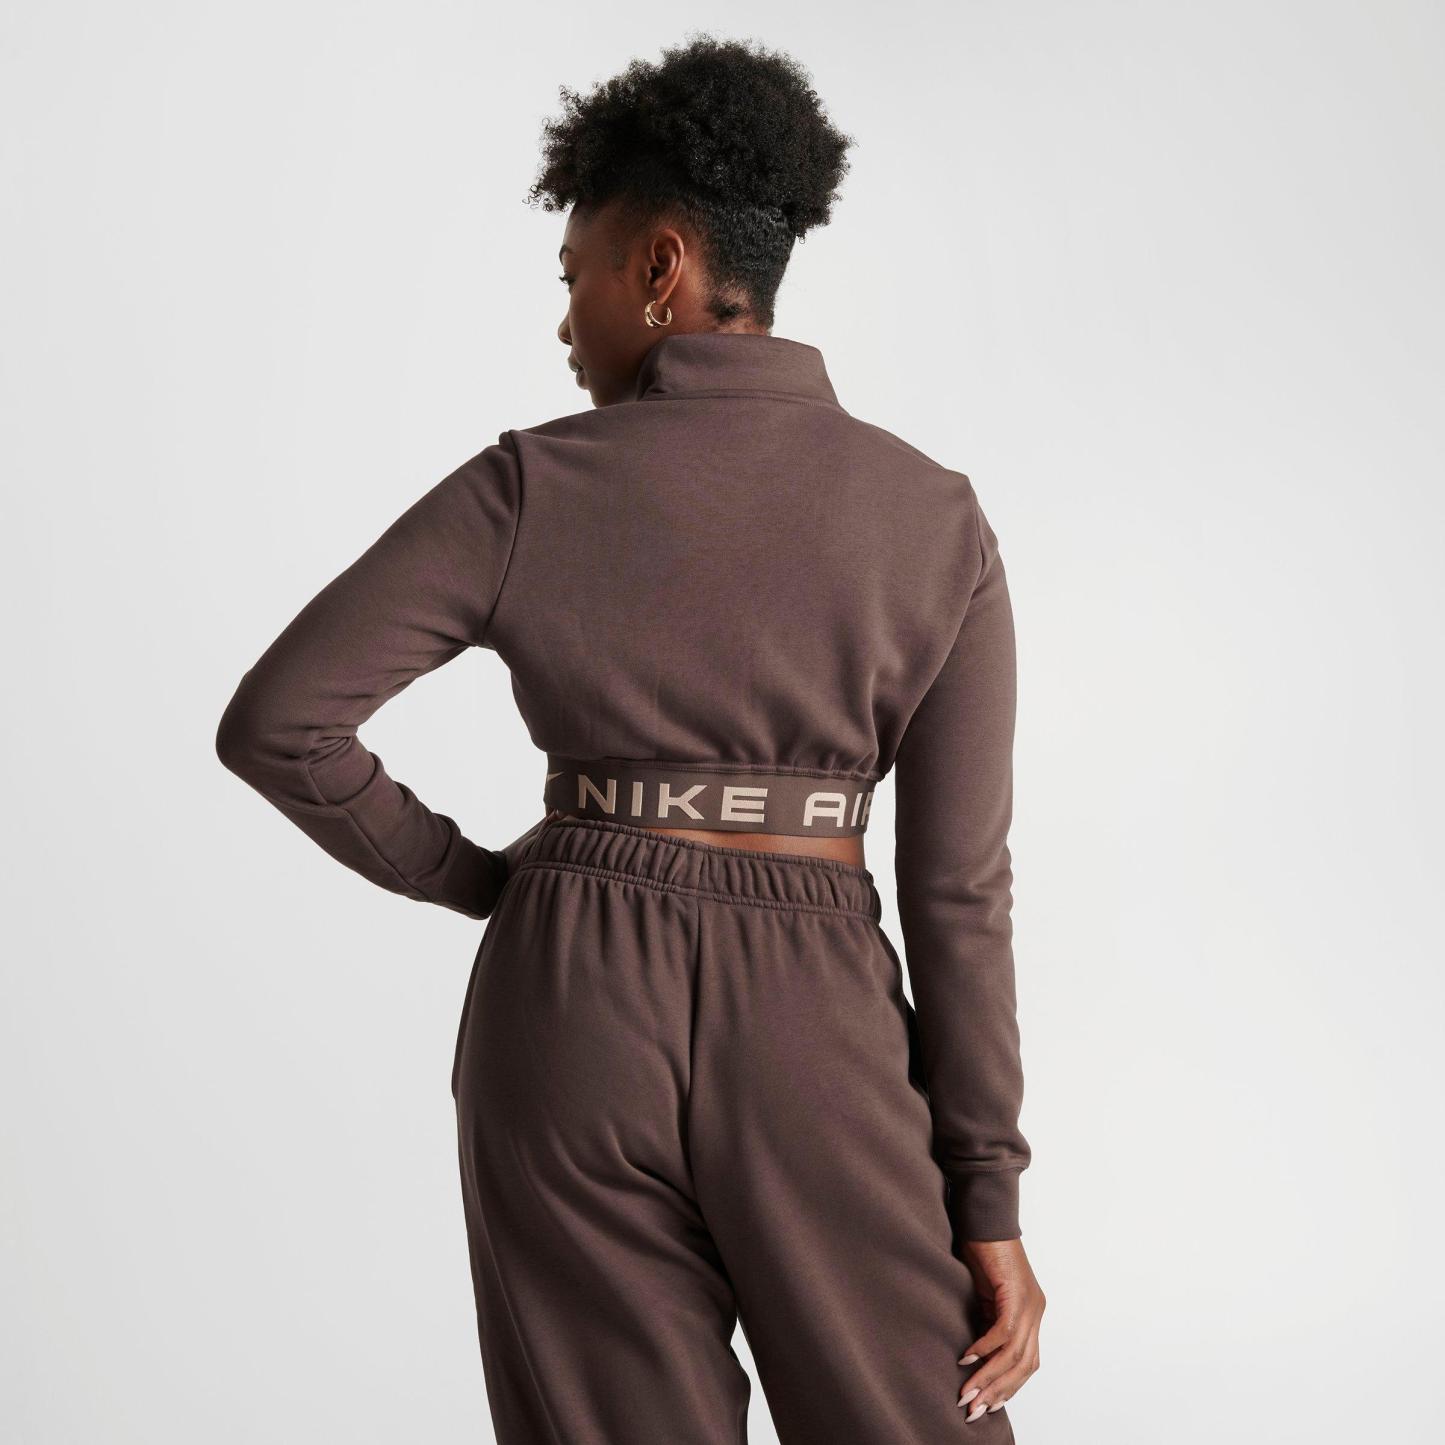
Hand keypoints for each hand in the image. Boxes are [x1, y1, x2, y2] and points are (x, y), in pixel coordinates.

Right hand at [955, 1237, 1044, 1420]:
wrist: (983, 1217)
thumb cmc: (980, 1251)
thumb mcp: (983, 1296)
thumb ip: (986, 1322)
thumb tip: (974, 1356)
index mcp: (1030, 1314)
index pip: (1026, 1364)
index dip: (1007, 1388)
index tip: (985, 1405)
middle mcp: (1035, 1311)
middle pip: (1023, 1366)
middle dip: (997, 1392)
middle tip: (973, 1409)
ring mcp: (1029, 1303)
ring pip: (1014, 1354)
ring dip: (988, 1377)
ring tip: (967, 1393)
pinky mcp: (1016, 1293)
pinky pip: (1003, 1331)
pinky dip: (984, 1348)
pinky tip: (966, 1357)